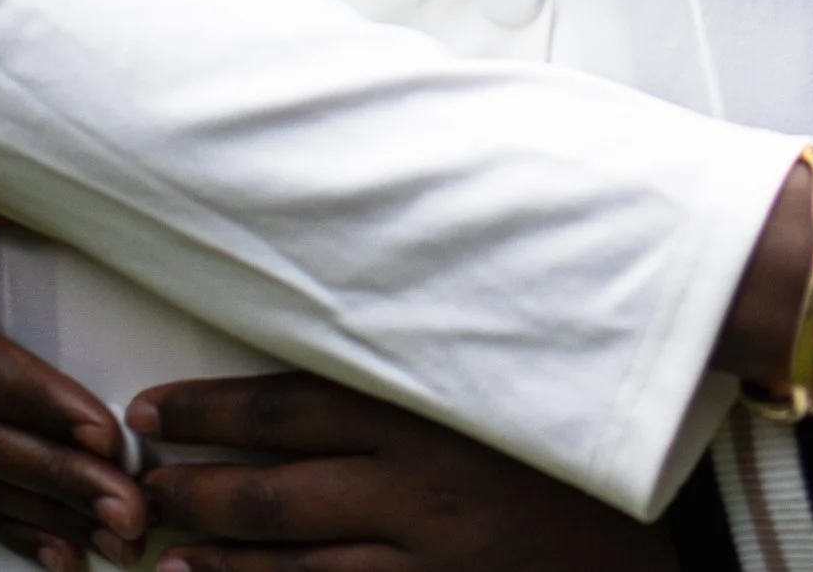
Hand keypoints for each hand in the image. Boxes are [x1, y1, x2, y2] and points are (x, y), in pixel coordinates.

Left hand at [129, 376, 671, 570]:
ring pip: (293, 562)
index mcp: (430, 407)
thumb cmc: (579, 430)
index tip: (149, 409)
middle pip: (277, 486)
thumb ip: (437, 330)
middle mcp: (420, 484)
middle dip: (195, 484)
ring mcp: (431, 557)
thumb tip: (359, 270)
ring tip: (157, 551)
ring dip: (216, 557)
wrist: (676, 523)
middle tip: (135, 483)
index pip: (293, 404)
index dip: (212, 409)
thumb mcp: (511, 366)